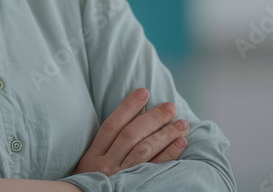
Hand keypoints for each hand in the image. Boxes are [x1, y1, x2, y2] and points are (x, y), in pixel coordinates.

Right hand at [72, 87, 189, 176]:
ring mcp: (121, 177)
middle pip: (131, 135)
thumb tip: (131, 124)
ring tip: (182, 123)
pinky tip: (180, 143)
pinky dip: (169, 154)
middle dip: (152, 118)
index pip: (111, 126)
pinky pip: (155, 169)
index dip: (127, 107)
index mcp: (93, 157)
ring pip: (144, 150)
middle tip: (171, 106)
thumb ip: (105, 149)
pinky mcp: (136, 187)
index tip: (144, 91)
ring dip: (165, 134)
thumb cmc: (92, 188)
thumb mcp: (90, 169)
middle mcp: (106, 165)